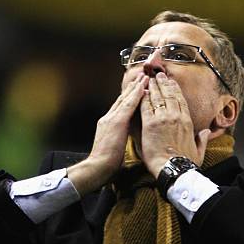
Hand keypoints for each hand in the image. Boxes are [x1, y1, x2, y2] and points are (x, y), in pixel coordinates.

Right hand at [68, 73, 148, 194]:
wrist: (97, 167)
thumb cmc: (106, 164)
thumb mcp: (114, 147)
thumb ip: (119, 139)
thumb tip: (124, 140)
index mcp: (108, 125)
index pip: (120, 107)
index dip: (129, 97)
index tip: (137, 88)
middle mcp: (108, 118)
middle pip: (122, 99)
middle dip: (132, 87)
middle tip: (142, 75)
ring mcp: (111, 118)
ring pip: (126, 98)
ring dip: (136, 86)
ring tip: (145, 76)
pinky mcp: (116, 122)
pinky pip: (129, 105)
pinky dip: (136, 95)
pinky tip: (143, 87)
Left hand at [139, 72, 211, 177]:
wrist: (174, 169)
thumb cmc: (185, 163)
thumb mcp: (199, 151)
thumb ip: (202, 140)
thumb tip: (205, 132)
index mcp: (187, 122)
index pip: (181, 101)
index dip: (175, 90)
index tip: (172, 83)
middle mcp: (176, 117)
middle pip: (169, 95)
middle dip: (164, 83)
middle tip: (159, 75)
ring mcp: (163, 118)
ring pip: (158, 97)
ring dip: (153, 87)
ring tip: (150, 79)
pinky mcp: (150, 124)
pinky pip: (146, 106)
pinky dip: (144, 97)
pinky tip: (141, 91)